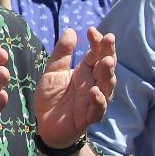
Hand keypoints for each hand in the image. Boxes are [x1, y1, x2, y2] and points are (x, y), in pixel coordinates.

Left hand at [34, 27, 117, 148]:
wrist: (45, 125)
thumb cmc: (52, 97)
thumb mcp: (53, 71)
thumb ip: (61, 53)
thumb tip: (70, 30)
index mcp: (85, 72)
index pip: (96, 54)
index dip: (96, 42)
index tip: (91, 30)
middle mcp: (93, 84)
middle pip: (106, 68)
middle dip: (108, 53)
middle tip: (109, 39)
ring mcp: (93, 101)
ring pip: (106, 87)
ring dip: (108, 74)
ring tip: (106, 61)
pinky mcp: (87, 118)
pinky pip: (97, 110)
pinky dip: (98, 101)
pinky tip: (95, 91)